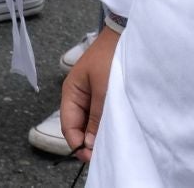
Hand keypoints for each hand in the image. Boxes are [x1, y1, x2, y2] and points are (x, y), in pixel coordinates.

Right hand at [59, 23, 119, 160]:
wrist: (125, 35)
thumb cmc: (110, 58)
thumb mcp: (103, 89)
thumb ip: (96, 117)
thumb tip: (88, 144)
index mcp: (71, 92)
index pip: (68, 126)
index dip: (78, 144)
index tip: (92, 157)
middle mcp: (78, 96)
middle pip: (78, 127)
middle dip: (88, 141)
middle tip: (105, 153)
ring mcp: (91, 96)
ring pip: (90, 122)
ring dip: (98, 133)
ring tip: (111, 142)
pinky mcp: (104, 95)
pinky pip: (100, 115)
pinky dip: (106, 124)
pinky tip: (116, 129)